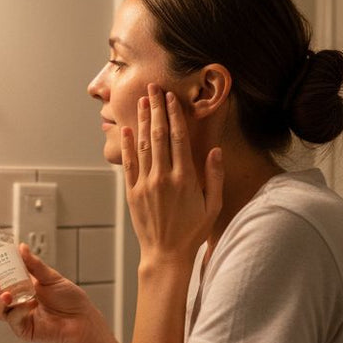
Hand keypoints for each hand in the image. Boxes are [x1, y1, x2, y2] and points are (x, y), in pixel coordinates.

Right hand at [0, 244, 97, 342]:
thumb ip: (35, 265)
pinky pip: (13, 320)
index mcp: (21, 285)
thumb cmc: (69, 299)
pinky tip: (27, 306)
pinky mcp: (23, 330)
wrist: (82, 319)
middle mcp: (16, 301)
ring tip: (6, 294)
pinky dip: (17, 312)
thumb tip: (21, 248)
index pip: (0, 277)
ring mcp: (18, 316)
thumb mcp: (51, 277)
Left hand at [120, 84, 223, 267]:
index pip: (179, 138)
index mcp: (185, 178)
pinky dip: (127, 145)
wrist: (166, 254)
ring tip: (142, 101)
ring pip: (143, 145)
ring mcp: (145, 185)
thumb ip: (214, 176)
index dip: (174, 115)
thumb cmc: (193, 231)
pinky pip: (129, 164)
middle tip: (153, 88)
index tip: (171, 98)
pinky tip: (127, 129)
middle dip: (156, 109)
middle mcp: (163, 178)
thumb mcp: (213, 205)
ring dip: (143, 121)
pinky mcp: (132, 193)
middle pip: (159, 136)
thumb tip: (215, 150)